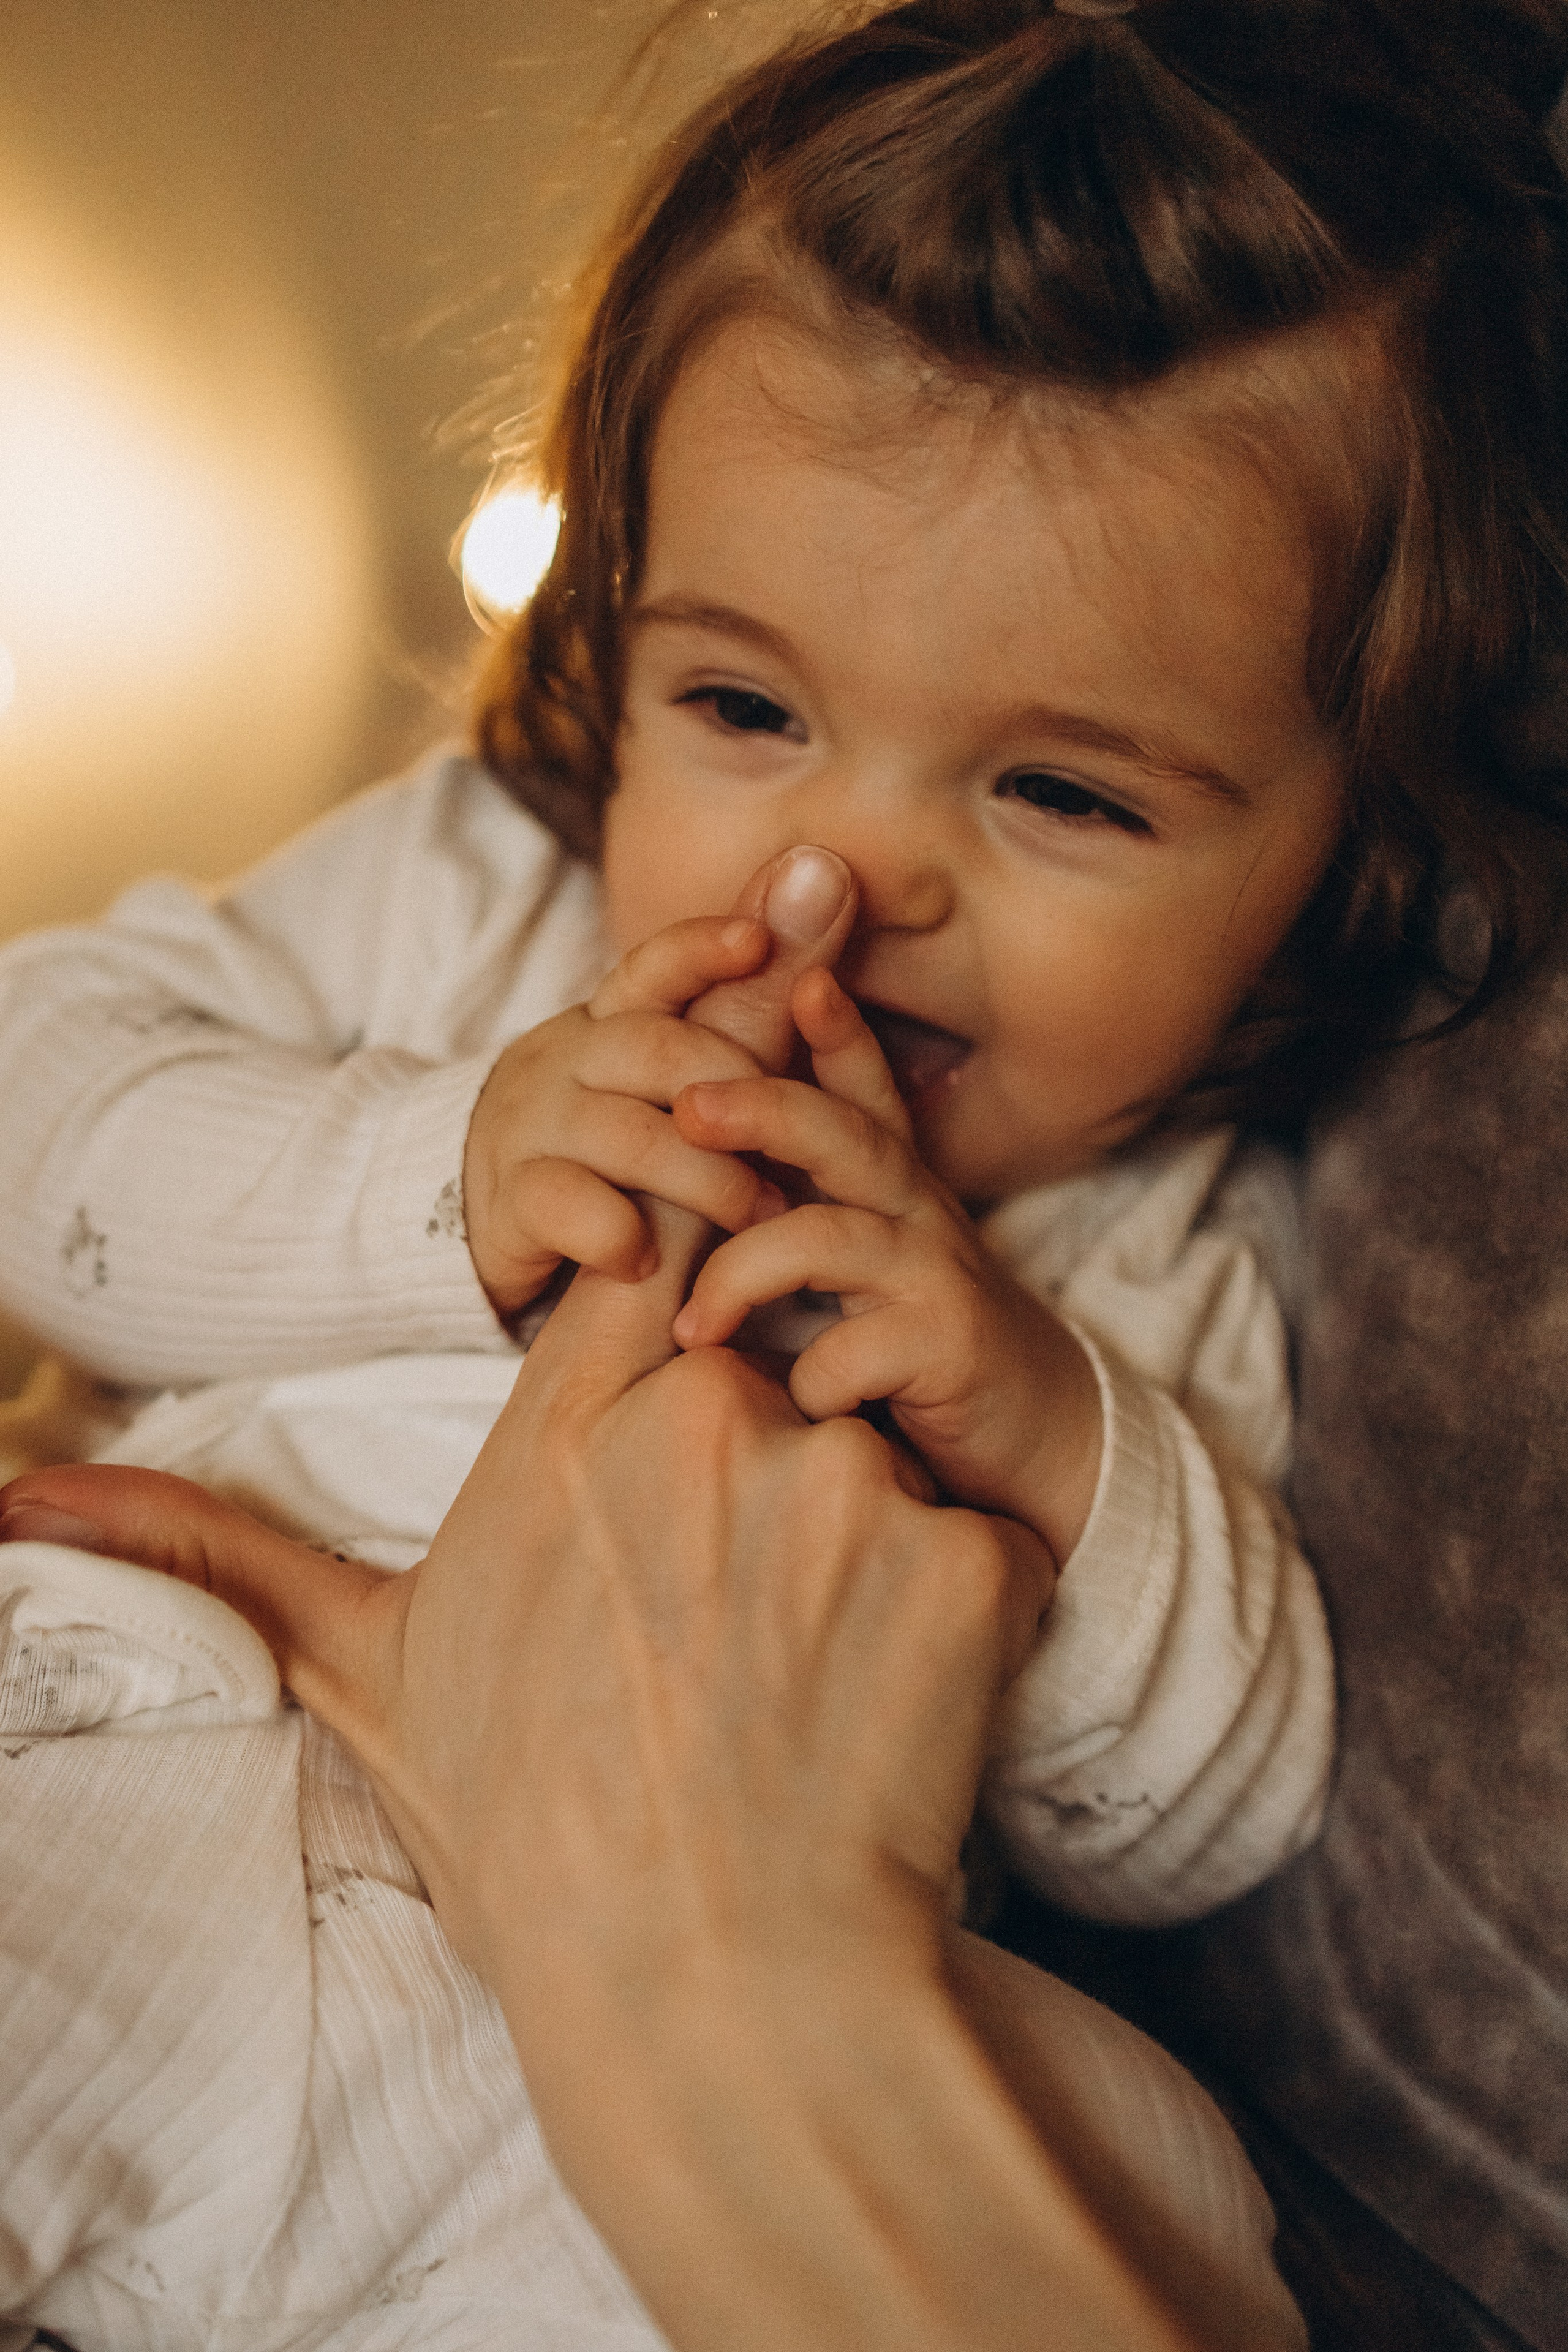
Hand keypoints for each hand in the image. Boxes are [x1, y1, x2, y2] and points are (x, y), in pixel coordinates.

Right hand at [0, 1281, 1183, 2351]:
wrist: (718, 1996)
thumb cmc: (536, 1832)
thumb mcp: (371, 1673)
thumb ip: (224, 1553)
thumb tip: (20, 1503)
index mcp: (567, 1422)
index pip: (648, 1275)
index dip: (676, 1360)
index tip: (676, 1470)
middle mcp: (702, 1421)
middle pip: (775, 1364)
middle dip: (768, 1474)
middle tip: (739, 1623)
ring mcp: (843, 1485)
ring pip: (880, 1452)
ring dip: (860, 1550)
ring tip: (805, 1677)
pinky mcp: (965, 1561)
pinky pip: (980, 1541)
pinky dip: (953, 1617)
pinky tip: (886, 1710)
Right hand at [462, 847, 856, 1315]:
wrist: (491, 1210)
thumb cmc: (617, 1135)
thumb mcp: (680, 1067)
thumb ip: (754, 991)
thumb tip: (826, 869)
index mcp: (616, 1017)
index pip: (658, 966)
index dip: (704, 950)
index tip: (755, 941)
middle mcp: (571, 1056)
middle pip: (656, 1048)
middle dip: (735, 1091)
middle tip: (798, 1141)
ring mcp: (536, 1125)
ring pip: (625, 1133)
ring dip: (705, 1178)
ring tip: (761, 1215)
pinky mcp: (512, 1199)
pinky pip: (564, 1204)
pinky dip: (615, 1232)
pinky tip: (652, 1260)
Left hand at [670, 965, 1103, 1563]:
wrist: (1037, 1438)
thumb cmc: (918, 1344)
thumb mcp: (860, 1260)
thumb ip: (798, 1202)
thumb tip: (698, 1135)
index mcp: (889, 1184)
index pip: (858, 1089)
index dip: (830, 1027)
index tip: (794, 971)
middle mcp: (917, 1211)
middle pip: (841, 1134)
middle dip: (762, 1107)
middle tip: (689, 1105)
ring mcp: (938, 1275)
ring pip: (829, 1238)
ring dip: (745, 1273)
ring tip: (691, 1327)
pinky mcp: (952, 1347)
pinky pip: (857, 1348)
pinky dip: (812, 1377)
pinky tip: (793, 1405)